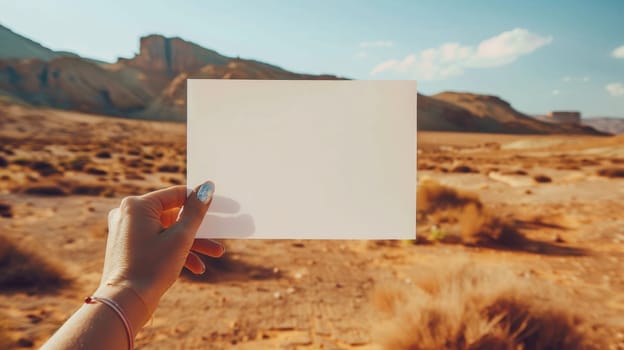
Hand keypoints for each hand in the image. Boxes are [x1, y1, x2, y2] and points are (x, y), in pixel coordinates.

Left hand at [100, 182, 222, 313]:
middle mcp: (127, 213)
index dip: (199, 202)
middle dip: (197, 230)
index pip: (176, 194)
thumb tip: (206, 188)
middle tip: (218, 234)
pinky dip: (173, 251)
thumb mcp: (181, 236)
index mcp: (137, 205)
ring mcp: (125, 230)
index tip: (218, 209)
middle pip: (172, 215)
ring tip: (214, 255)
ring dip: (189, 243)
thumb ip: (196, 210)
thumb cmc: (153, 267)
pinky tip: (195, 267)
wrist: (125, 303)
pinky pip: (155, 241)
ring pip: (166, 230)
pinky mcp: (127, 245)